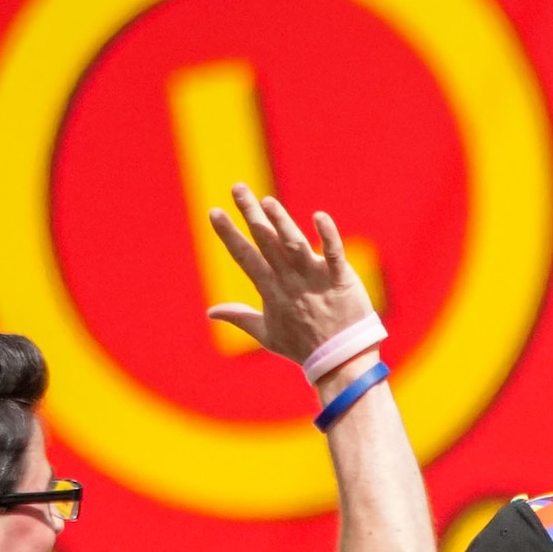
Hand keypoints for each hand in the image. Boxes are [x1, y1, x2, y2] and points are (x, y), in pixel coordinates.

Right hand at [203, 185, 375, 371]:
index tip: (214, 212)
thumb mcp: (266, 334)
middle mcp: (290, 281)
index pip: (245, 257)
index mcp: (271, 291)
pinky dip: (328, 235)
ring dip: (282, 223)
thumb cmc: (304, 348)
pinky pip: (335, 254)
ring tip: (268, 202)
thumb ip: (239, 316)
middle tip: (238, 187)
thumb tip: (210, 312)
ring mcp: (316, 279)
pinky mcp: (341, 279)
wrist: (342, 364)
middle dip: (251, 214)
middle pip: (267, 242)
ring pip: (295, 245)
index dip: (229, 234)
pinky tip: (319, 216)